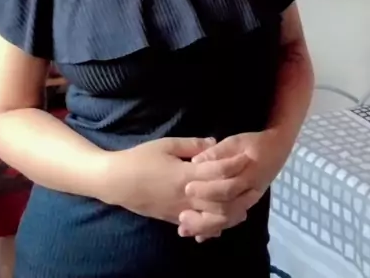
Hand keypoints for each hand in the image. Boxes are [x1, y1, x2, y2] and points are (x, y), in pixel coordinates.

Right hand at [103, 136, 249, 225]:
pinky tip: (224, 217)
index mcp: (186, 175)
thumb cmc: (141, 159)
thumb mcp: (166, 145)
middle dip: (239, 189)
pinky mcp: (175, 219)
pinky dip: (215, 223)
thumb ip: (192, 145)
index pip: (218, 172)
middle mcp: (187, 197)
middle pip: (222, 198)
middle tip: (252, 178)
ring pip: (214, 216)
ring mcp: (182, 211)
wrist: (117, 182)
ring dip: (232, 209)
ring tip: (244, 200)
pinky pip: (201, 225)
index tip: (247, 155)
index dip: (234, 164)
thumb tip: (214, 144)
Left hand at [179, 129, 287, 241]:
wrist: (275, 151)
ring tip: (184, 229)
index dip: (207, 190)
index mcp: (248, 174)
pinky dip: (214, 230)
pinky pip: (230, 222)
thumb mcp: (235, 141)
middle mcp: (249, 192)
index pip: (227, 187)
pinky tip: (198, 236)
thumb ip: (217, 152)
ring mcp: (247, 202)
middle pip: (227, 209)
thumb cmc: (253, 144)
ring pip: (228, 220)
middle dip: (203, 213)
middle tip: (182, 214)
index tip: (187, 188)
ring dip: (206, 227)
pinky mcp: (243, 207)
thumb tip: (196, 161)